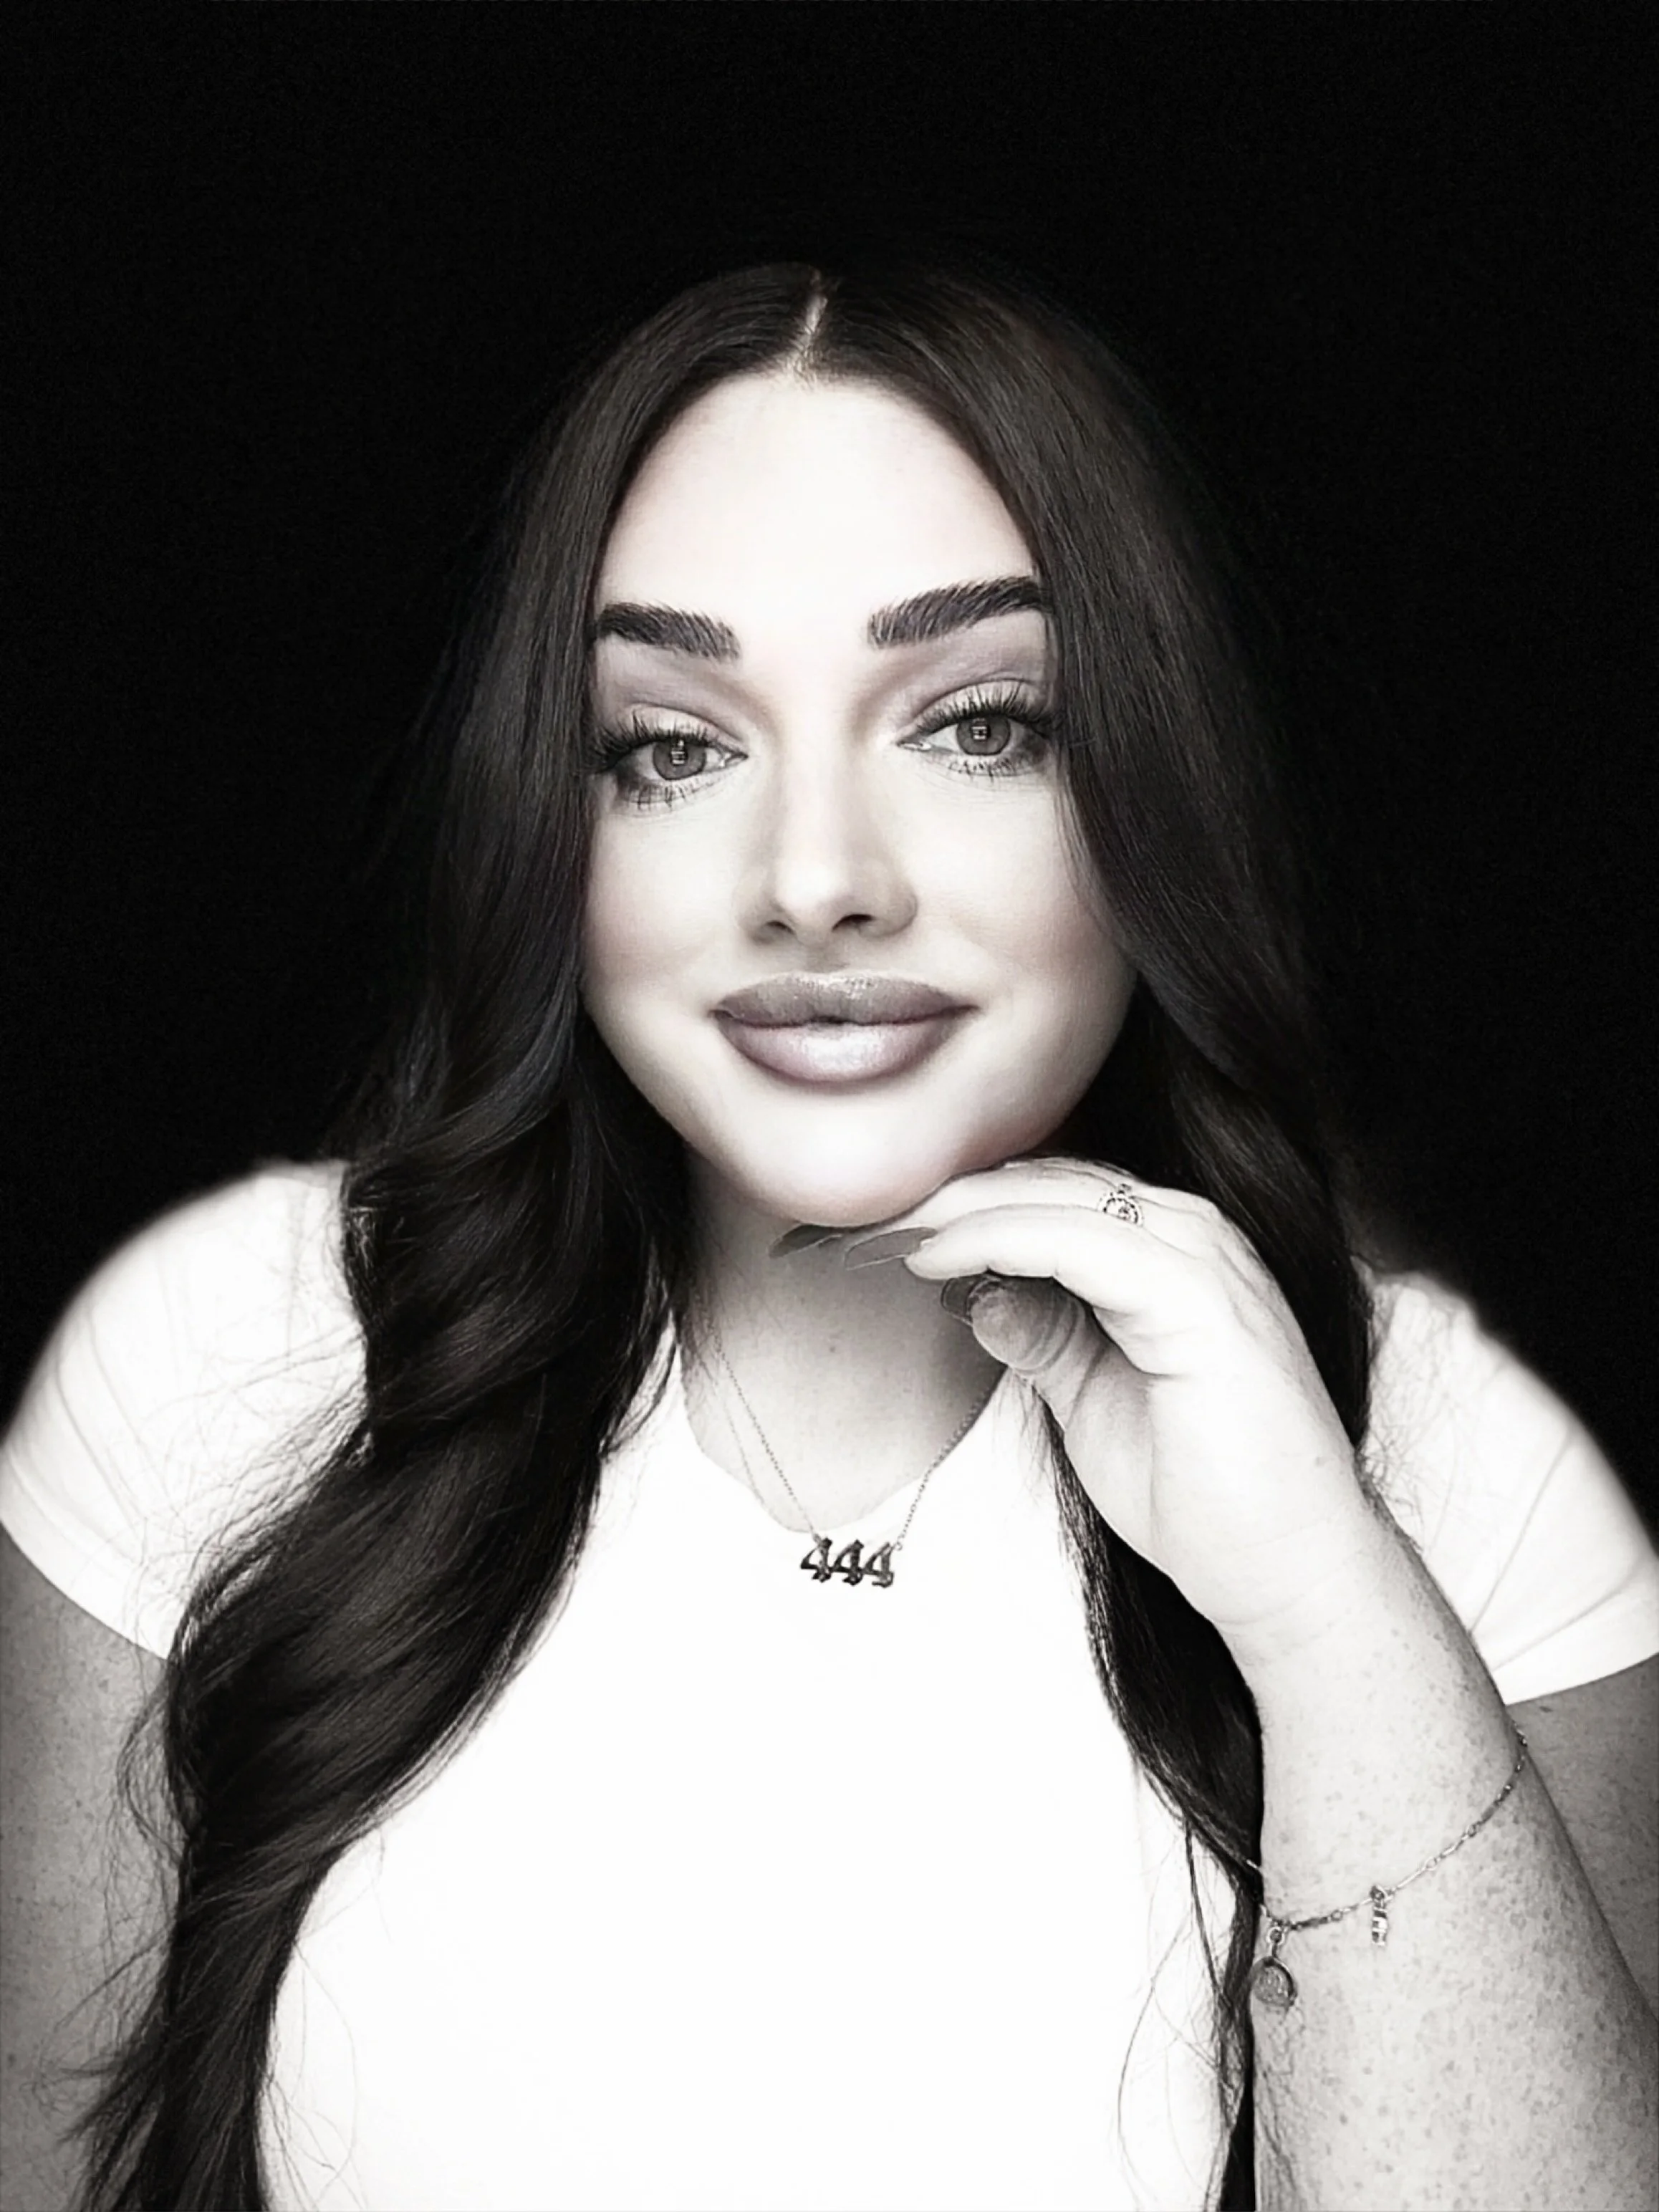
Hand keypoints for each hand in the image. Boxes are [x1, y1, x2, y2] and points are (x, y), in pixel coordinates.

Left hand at [842, 1157, 1391, 1677]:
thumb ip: (1044, 1335)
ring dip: (960, 1208)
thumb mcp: (1093, 1400)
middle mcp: (1196, 1238)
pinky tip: (938, 1258)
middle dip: (947, 1194)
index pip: (1054, 1196)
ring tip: (883, 1229)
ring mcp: (1207, 1262)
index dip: (962, 1204)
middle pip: (1050, 1182)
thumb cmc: (1207, 1499)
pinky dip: (998, 1240)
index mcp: (1175, 1254)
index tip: (877, 1228)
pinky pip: (1079, 1243)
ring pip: (1058, 1199)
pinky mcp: (1202, 1300)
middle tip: (859, 1217)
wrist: (1288, 1575)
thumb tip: (975, 1291)